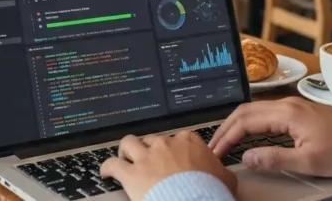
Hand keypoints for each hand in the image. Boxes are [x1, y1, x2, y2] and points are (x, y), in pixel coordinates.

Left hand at [101, 133, 236, 199]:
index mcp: (188, 141)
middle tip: (150, 162)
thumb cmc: (212, 192)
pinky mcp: (131, 173)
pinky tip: (106, 173)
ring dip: (126, 150)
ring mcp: (146, 157)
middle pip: (152, 139)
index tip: (174, 159)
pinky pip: (112, 165)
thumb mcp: (226, 179)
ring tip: (125, 158)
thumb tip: (222, 173)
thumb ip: (220, 171)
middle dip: (150, 149)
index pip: (178, 139)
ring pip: (128, 143)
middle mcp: (165, 144)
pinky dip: (107, 168)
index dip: (174, 149)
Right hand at [209, 97, 331, 177]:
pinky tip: (249, 133)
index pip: (245, 121)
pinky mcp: (300, 110)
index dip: (226, 137)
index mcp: (287, 113)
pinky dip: (251, 122)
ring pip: (256, 109)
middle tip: (214, 146)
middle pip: (246, 110)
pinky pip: (267, 112)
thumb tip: (247, 157)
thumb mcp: (309, 161)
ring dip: (238, 124)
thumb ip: (274, 158)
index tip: (215, 152)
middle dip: (226, 128)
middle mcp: (287, 103)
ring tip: (226, 140)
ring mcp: (294, 105)